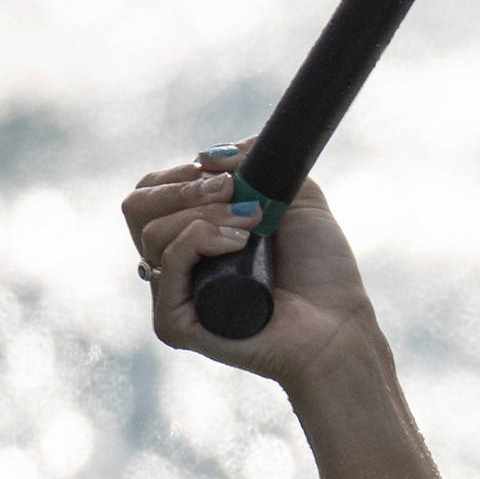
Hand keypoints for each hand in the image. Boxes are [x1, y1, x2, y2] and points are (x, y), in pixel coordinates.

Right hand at [120, 141, 379, 387]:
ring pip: (153, 232)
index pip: (152, 192)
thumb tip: (208, 155)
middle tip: (234, 191)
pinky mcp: (175, 323)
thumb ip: (255, 163)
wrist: (340, 322)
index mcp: (190, 236)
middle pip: (139, 207)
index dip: (183, 174)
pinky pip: (166, 267)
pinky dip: (198, 241)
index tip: (230, 174)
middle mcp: (174, 266)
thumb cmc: (321, 268)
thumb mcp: (294, 196)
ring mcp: (172, 295)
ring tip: (253, 223)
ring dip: (206, 213)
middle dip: (187, 188)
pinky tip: (238, 242)